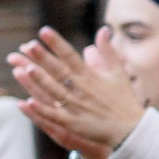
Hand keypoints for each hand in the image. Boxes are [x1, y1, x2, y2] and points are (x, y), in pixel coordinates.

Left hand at [11, 26, 143, 155]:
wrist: (131, 129)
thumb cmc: (123, 99)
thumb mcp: (118, 73)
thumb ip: (108, 51)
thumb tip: (104, 30)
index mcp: (90, 76)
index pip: (70, 56)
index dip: (57, 43)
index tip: (44, 31)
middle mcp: (81, 89)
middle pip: (59, 71)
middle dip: (44, 58)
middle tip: (28, 45)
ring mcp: (76, 106)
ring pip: (54, 91)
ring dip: (41, 80)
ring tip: (27, 68)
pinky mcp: (73, 123)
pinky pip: (54, 115)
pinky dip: (42, 109)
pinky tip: (28, 102)